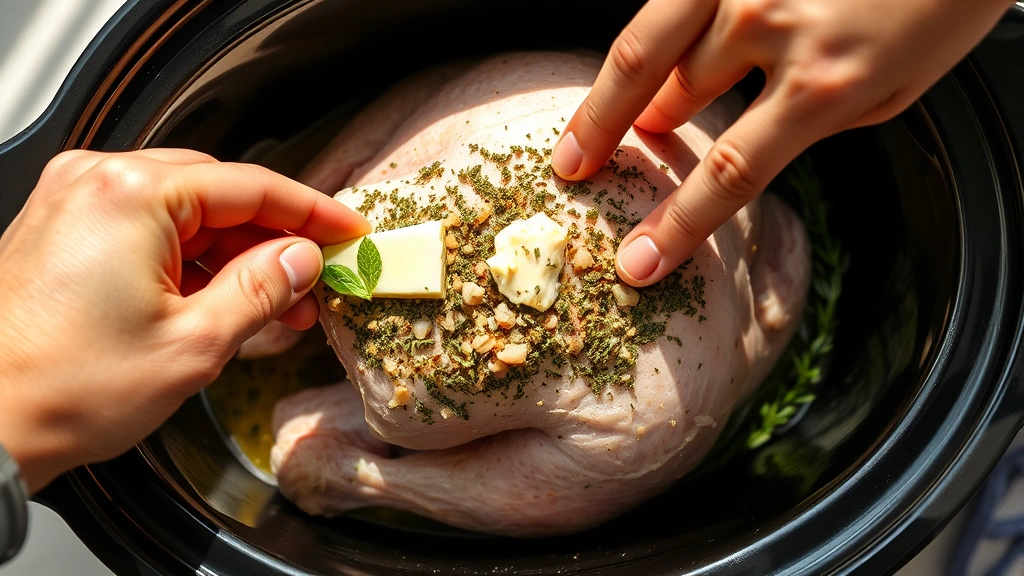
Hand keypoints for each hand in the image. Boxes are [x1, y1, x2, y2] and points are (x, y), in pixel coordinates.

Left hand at [0, 149, 369, 491]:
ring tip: (278, 302)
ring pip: (185, 213)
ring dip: (235, 253)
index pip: (249, 186)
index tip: (347, 231)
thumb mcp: (194, 343)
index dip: (311, 212)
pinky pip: (149, 230)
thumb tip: (301, 258)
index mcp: (130, 196)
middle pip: (218, 194)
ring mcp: (74, 204)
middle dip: (273, 237)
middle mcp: (96, 183)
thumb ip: (261, 289)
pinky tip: (226, 297)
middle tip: (317, 274)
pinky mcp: (64, 231)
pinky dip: (192, 261)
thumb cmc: (64, 390)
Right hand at [551, 0, 1010, 285]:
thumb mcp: (892, 91)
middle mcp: (771, 25)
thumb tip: (746, 132)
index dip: (675, 226)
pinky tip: (640, 66)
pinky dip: (655, 37)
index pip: (726, 173)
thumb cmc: (940, 3)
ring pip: (651, 42)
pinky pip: (672, 1)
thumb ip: (813, 121)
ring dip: (621, 88)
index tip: (636, 262)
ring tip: (590, 124)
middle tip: (576, 167)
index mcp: (823, 85)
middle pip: (668, 96)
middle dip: (616, 135)